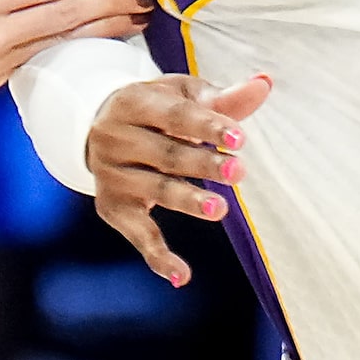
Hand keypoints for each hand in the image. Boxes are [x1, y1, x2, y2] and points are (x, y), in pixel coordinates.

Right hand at [88, 71, 274, 285]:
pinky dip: (158, 257)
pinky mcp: (112, 207)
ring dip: (188, 201)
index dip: (207, 126)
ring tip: (220, 209)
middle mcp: (115, 138)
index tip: (239, 137)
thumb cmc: (155, 108)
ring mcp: (111, 175)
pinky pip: (137, 235)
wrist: (94, 125)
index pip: (175, 116)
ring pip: (155, 190)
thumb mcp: (182, 95)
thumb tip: (265, 83)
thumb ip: (222, 98)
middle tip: (240, 171)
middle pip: (166, 154)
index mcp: (133, 102)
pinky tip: (181, 276)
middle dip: (203, 164)